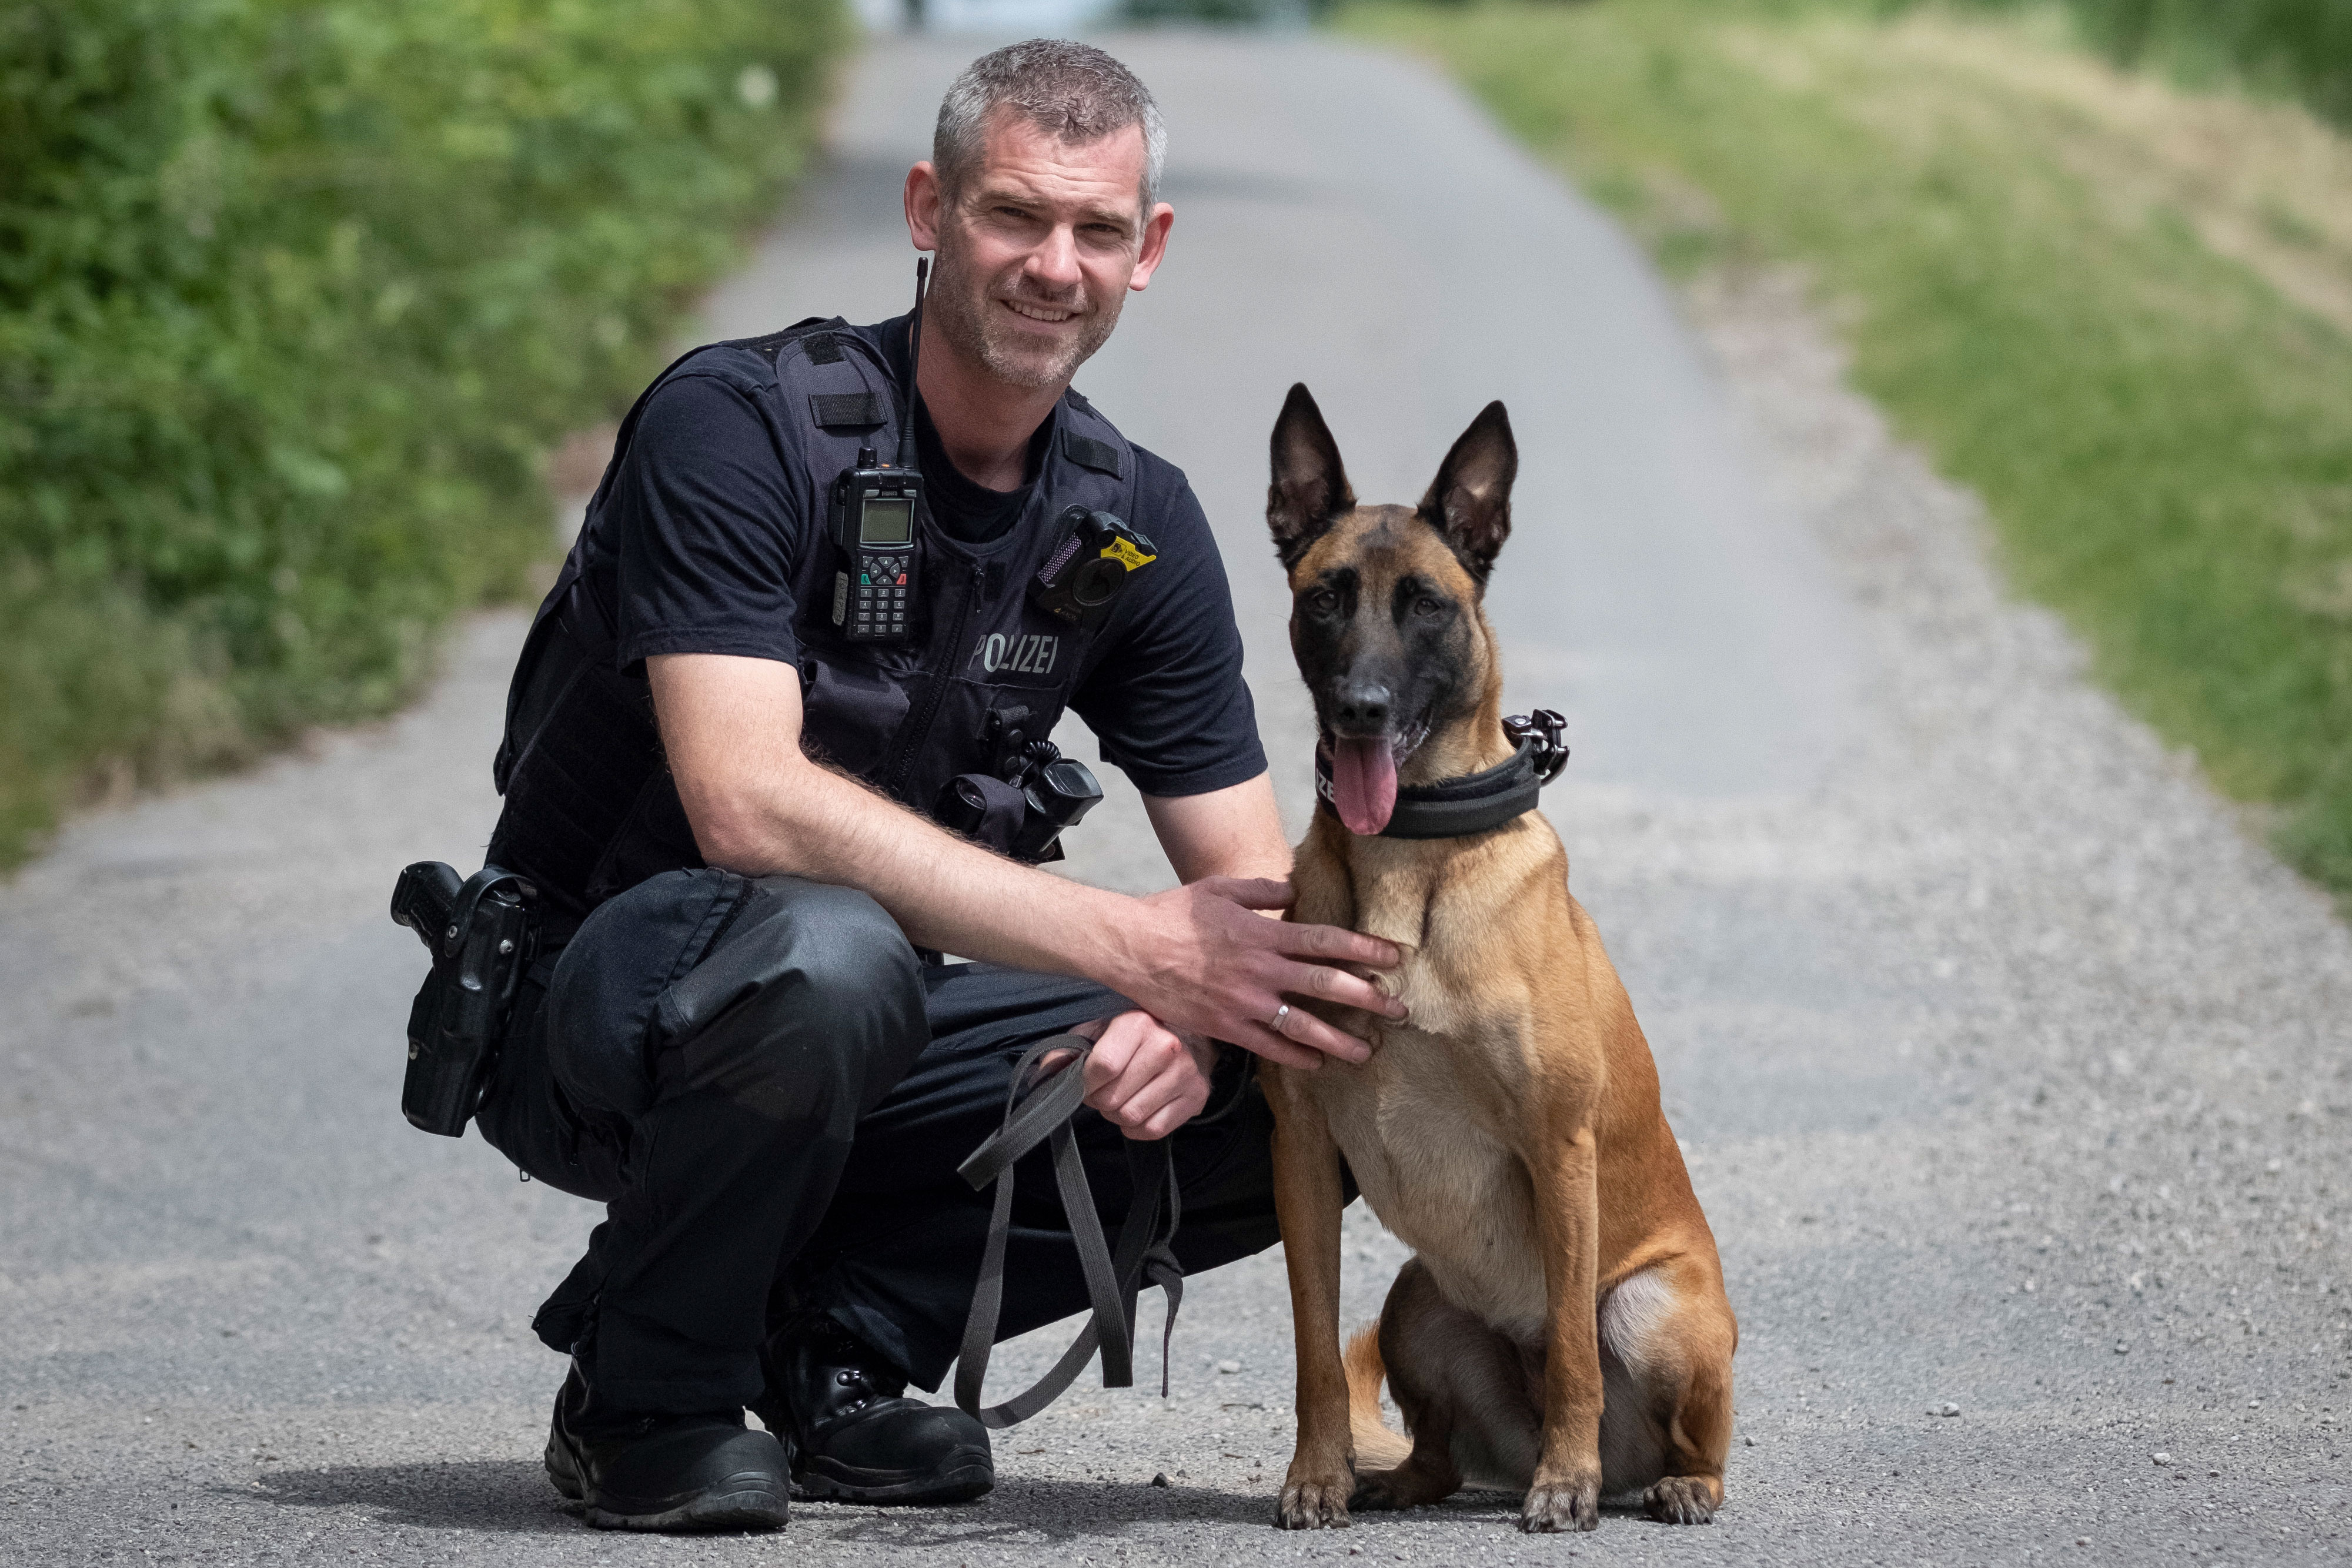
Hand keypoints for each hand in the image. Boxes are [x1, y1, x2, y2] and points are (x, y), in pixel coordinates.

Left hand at [1044, 1012, 1217, 1140]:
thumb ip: (1067, 1051)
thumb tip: (1046, 1074)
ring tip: (1121, 1098)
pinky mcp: (1197, 1098)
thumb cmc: (1133, 1038)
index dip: (1085, 1082)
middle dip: (1100, 1100)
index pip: (1103, 1067)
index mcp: (1139, 1024)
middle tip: (1103, 1091)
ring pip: (1131, 1116)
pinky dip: (1137, 1127)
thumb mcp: (1097, 1033)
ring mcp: (1186, 1074)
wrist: (1187, 1039)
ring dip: (1117, 1114)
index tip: (1085, 1081)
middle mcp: (1167, 1047)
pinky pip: (1152, 1130)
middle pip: (1113, 1098)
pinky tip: (1139, 1108)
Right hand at [1111, 877, 1405, 1069]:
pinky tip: (1317, 1063)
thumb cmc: (1173, 913)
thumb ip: (1262, 890)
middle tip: (1399, 1010)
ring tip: (1367, 1051)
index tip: (1394, 956)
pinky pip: (1268, 1047)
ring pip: (1303, 1026)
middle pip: (1326, 986)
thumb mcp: (1219, 889)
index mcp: (1263, 934)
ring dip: (1339, 1040)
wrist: (1130, 947)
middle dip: (1368, 999)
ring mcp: (1244, 1003)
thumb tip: (1295, 889)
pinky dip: (1295, 1057)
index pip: (1326, 941)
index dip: (1364, 948)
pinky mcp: (1225, 1027)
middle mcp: (1260, 971)